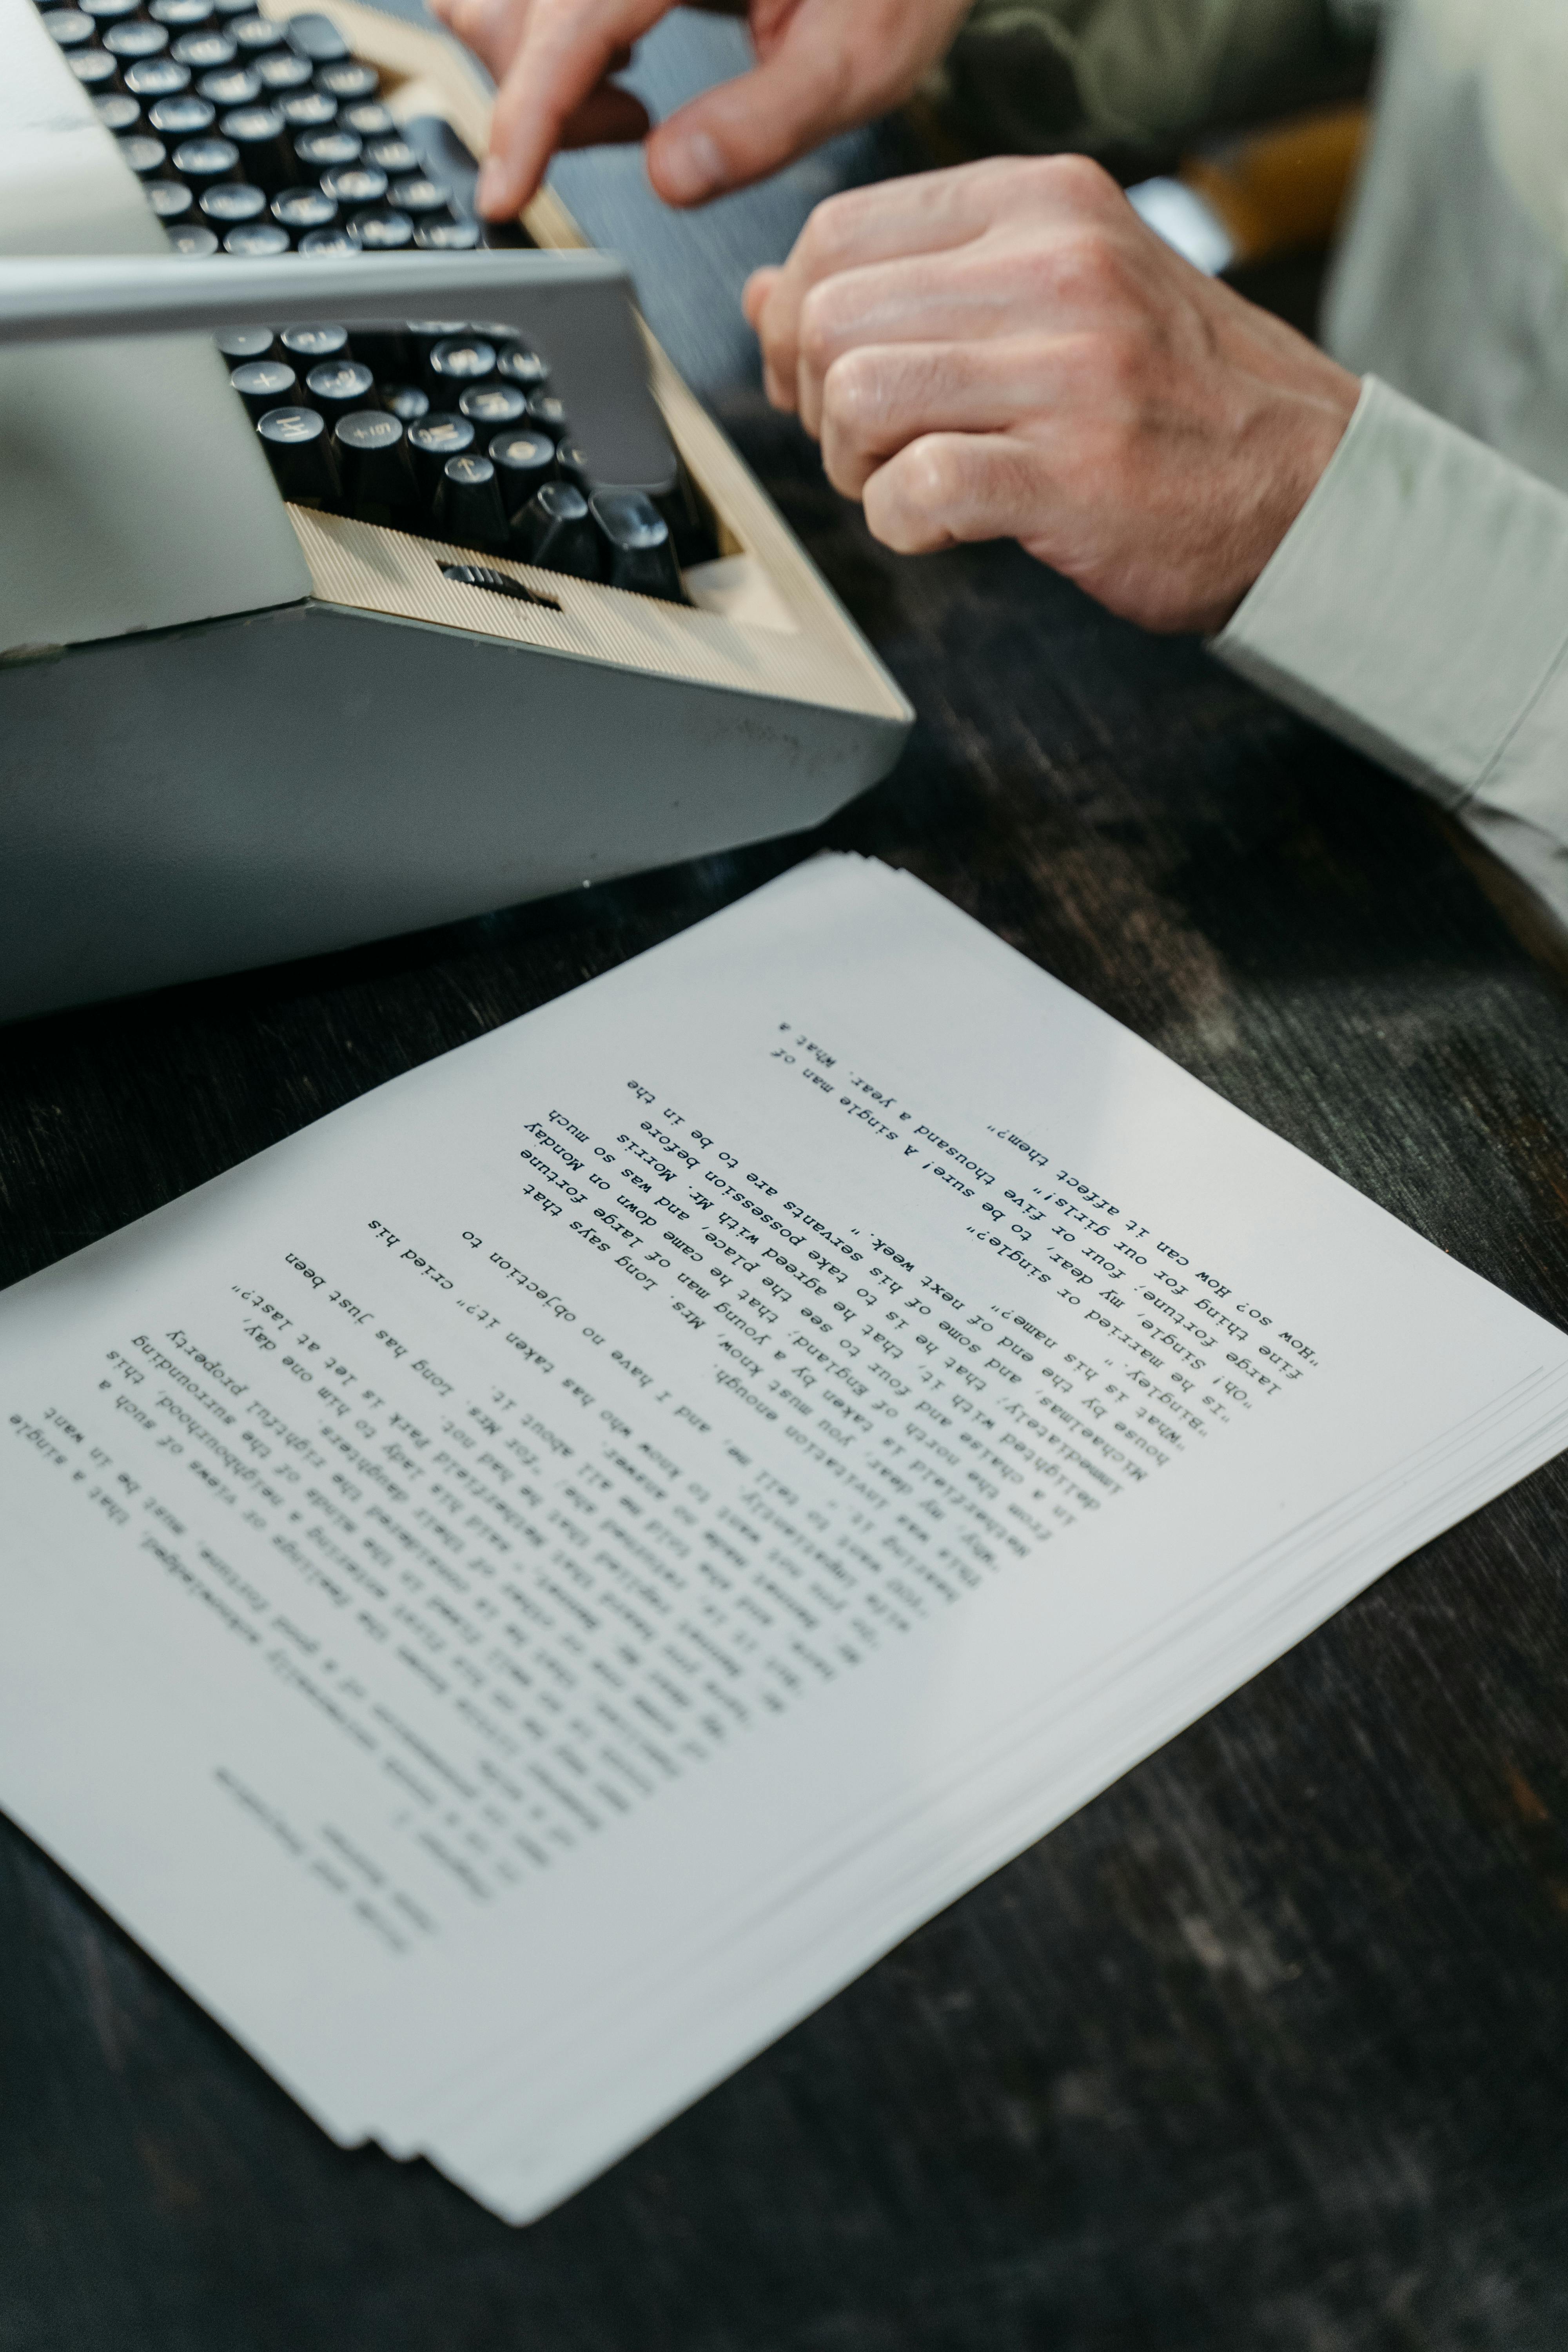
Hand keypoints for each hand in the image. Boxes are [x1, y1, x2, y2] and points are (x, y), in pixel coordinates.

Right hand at [431, 0, 972, 220]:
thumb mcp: (857, 61)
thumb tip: (669, 180)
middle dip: (543, 98)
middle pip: (517, 11)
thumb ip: (764, 123)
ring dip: (540, 69)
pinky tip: (619, 54)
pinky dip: (550, 38)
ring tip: (631, 99)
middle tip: (633, 127)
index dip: (529, 114)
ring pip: (509, 2)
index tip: (507, 195)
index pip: (570, 23)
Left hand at [742, 157, 1361, 632]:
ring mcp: (1068, 370)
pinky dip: (899, 526)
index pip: (841, 232)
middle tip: (867, 449)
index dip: (798, 318)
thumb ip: (913, 285)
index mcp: (1044, 203)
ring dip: (852, 466)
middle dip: (816, 402)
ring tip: (904, 484)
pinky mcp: (1071, 473)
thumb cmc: (1177, 397)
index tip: (820, 379)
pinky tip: (944, 527)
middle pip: (831, 318)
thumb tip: (767, 295)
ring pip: (856, 397)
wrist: (1309, 484)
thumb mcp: (1052, 297)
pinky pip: (913, 492)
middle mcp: (1055, 267)